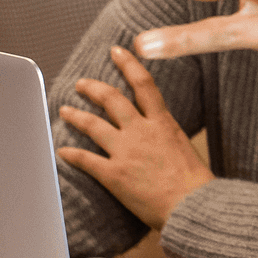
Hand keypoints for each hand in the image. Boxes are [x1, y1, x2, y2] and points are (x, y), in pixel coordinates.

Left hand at [56, 45, 213, 228]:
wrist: (193, 205)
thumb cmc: (195, 183)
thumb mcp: (184, 147)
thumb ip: (167, 134)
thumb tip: (159, 132)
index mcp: (163, 123)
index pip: (144, 84)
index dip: (128, 64)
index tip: (117, 51)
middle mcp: (141, 132)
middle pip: (111, 100)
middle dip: (93, 88)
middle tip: (82, 84)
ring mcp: (126, 152)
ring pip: (93, 125)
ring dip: (75, 116)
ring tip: (64, 110)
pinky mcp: (114, 174)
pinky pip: (86, 160)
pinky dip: (71, 155)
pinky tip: (61, 152)